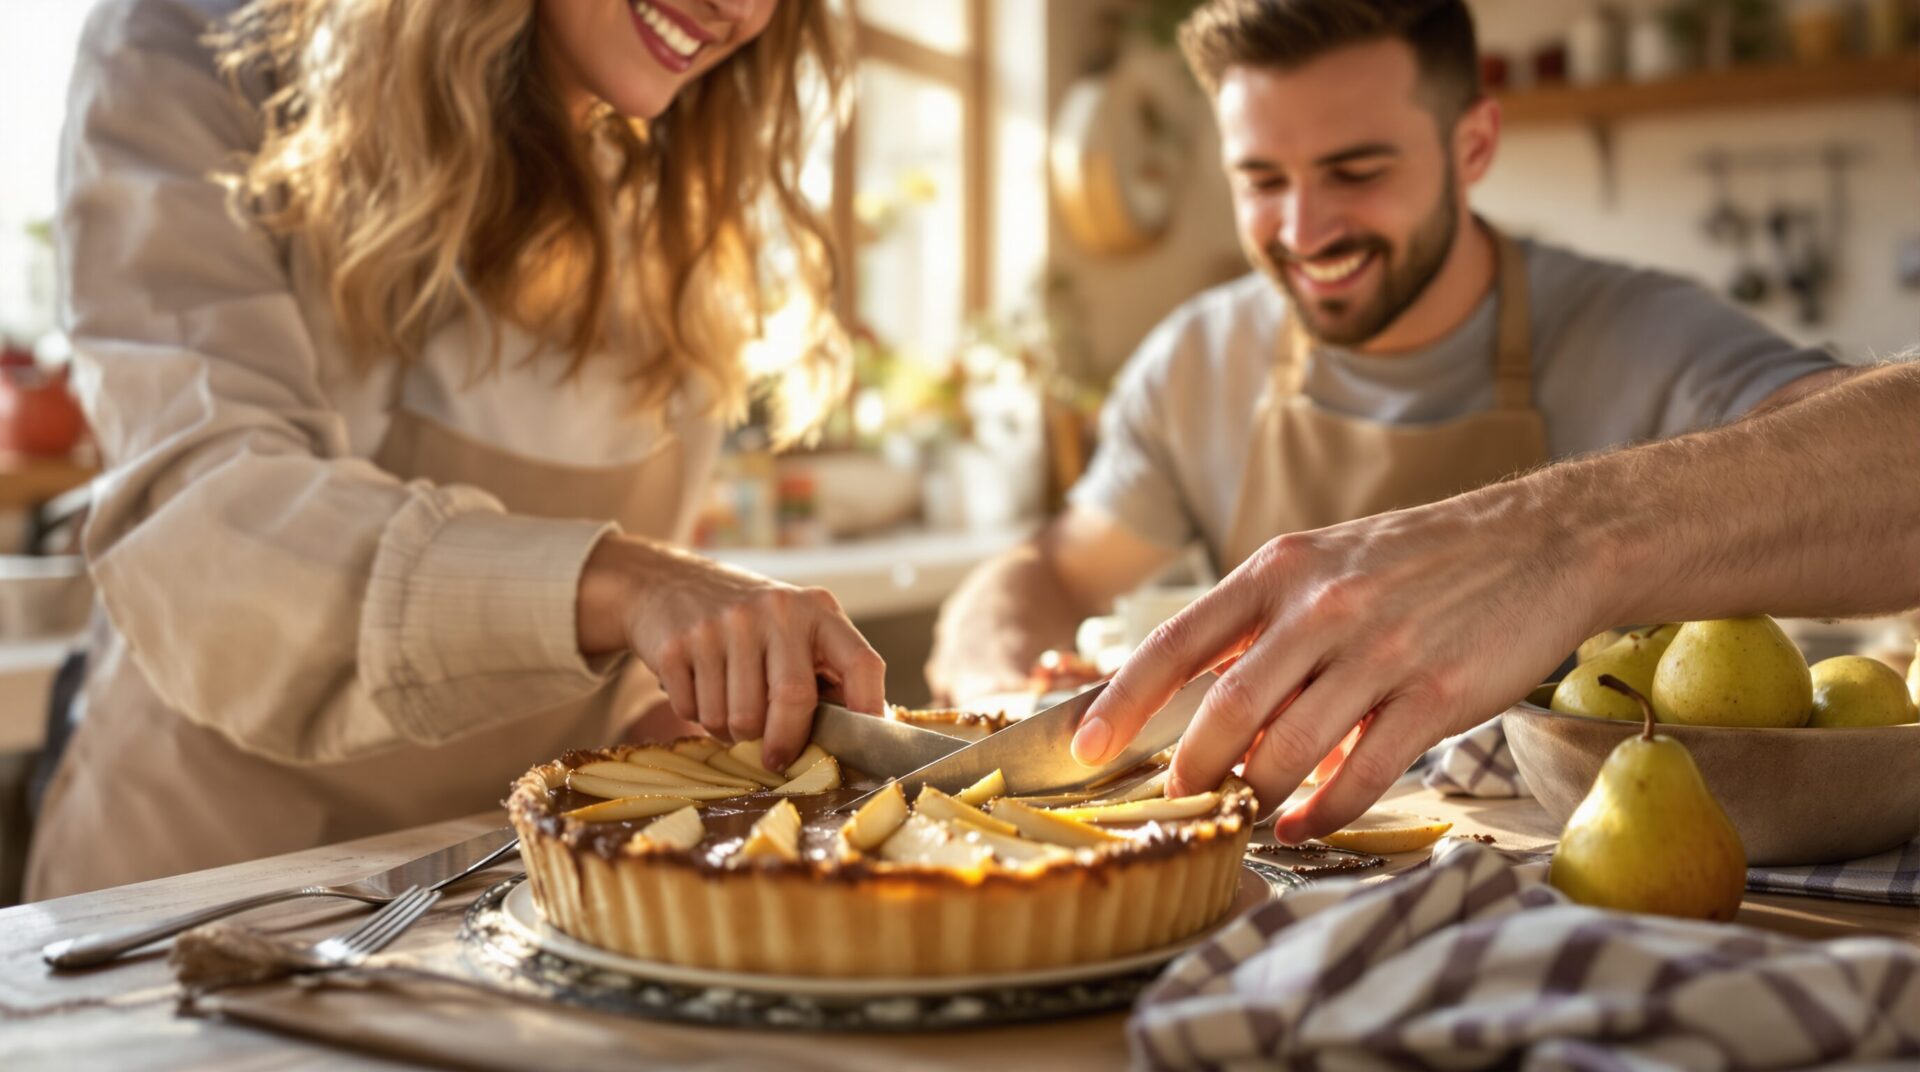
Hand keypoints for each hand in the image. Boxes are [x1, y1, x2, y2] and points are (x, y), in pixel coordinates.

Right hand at [578, 535, 885, 770]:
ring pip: (739, 719)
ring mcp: (723, 625)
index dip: (867, 710)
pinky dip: (697, 718)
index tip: (853, 748)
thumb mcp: (796, 629)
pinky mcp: (678, 645)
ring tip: (731, 710)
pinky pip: (694, 713)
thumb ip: (825, 672)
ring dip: (734, 733)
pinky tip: (701, 690)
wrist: (668, 584)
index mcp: (817, 611)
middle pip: (793, 699)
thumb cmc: (749, 623)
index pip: (861, 664)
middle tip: (775, 761)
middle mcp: (775, 611)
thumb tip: (853, 739)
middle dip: (785, 743)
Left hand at [1070, 489, 1604, 844]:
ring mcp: (1381, 651)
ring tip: (1246, 814)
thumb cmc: (1419, 561)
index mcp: (1280, 569)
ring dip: (1257, 795)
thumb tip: (1198, 698)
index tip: (1086, 747)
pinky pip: (1361, 774)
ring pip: (1288, 750)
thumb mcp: (1325, 564)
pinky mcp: (1437, 695)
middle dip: (1192, 769)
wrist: (1542, 542)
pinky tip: (1304, 824)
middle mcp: (1322, 606)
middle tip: (1179, 801)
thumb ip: (1263, 625)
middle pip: (1226, 710)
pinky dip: (1322, 812)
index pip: (1177, 641)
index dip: (1122, 701)